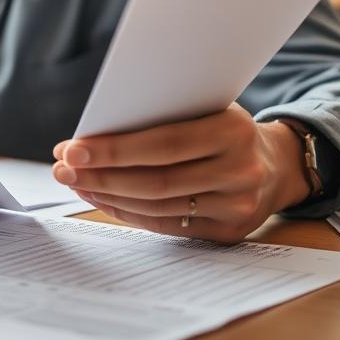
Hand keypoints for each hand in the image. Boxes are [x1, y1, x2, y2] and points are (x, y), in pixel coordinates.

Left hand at [51, 104, 310, 242]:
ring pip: (157, 206)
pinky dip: (127, 211)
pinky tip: (101, 197)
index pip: (162, 143)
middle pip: (155, 181)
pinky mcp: (229, 232)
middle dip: (100, 175)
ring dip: (107, 194)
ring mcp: (237, 206)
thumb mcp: (205, 107)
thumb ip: (163, 115)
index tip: (71, 147)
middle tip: (62, 168)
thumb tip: (94, 131)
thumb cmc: (224, 127)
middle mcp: (241, 171)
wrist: (277, 164)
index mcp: (234, 130)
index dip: (113, 149)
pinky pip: (166, 225)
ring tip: (75, 181)